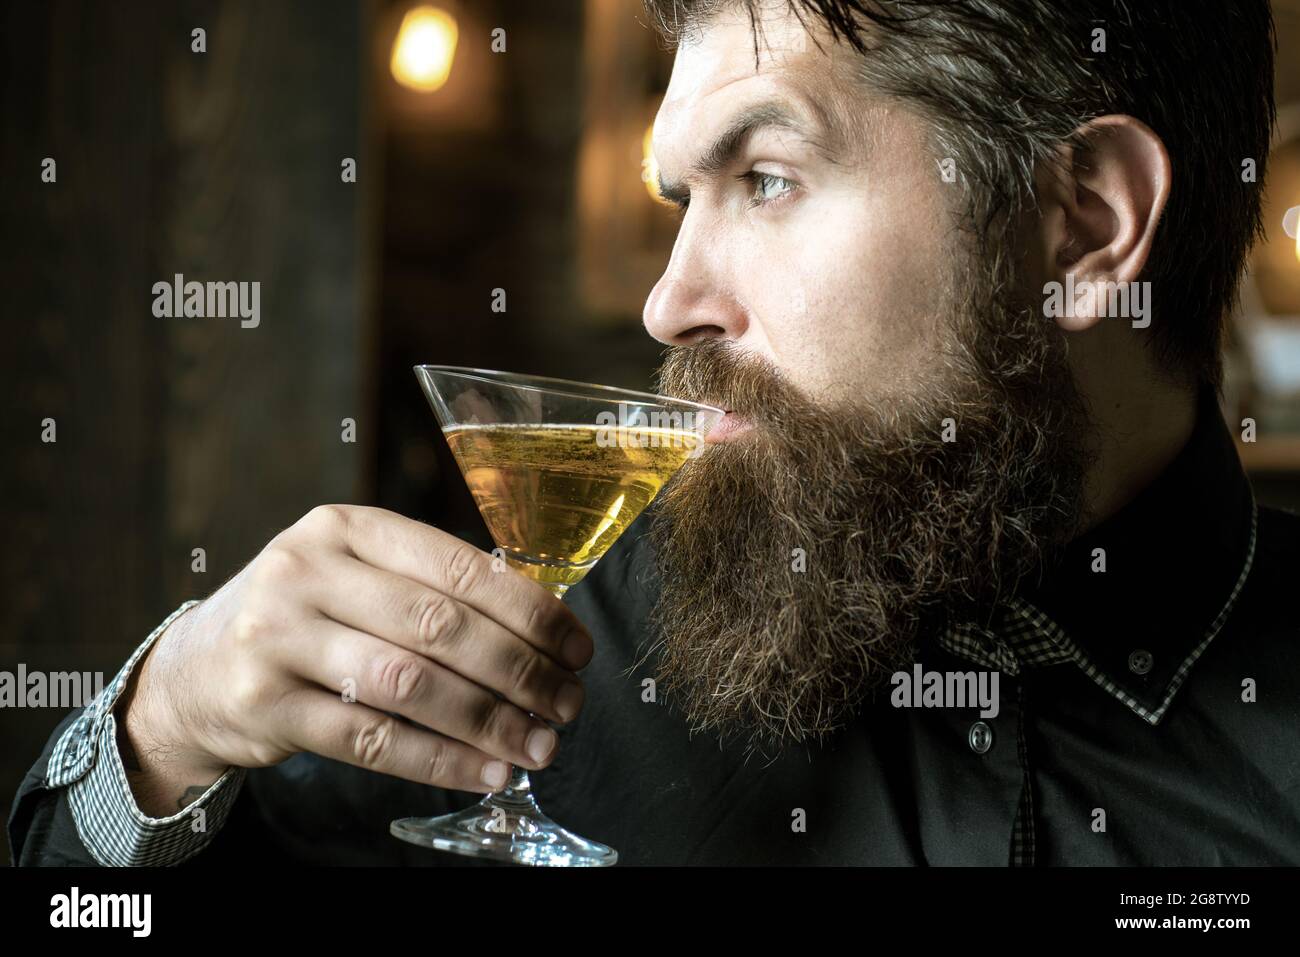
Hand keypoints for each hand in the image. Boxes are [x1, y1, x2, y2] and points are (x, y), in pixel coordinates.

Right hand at [118, 505, 592, 813]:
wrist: (193, 671)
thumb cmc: (305, 616)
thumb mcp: (354, 574)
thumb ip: (429, 589)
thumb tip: (543, 633)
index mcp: (346, 527)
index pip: (459, 567)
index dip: (530, 611)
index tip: (576, 648)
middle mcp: (306, 572)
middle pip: (439, 626)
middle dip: (519, 671)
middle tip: (568, 703)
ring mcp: (277, 638)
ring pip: (409, 685)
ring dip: (487, 721)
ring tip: (539, 744)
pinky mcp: (263, 706)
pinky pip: (372, 740)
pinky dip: (440, 761)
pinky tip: (485, 771)